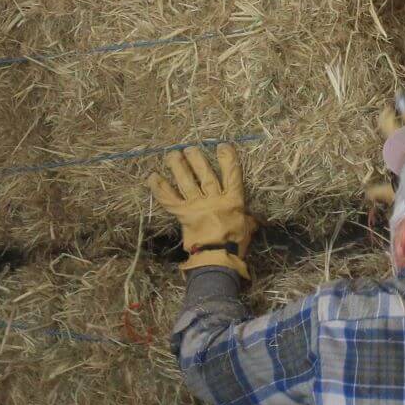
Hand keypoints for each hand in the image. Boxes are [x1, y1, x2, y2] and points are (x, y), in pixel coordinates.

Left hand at [149, 143, 256, 279]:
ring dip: (178, 167)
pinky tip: (152, 177)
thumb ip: (248, 219)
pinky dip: (160, 188)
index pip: (232, 175)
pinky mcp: (183, 215)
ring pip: (186, 182)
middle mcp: (214, 199)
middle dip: (197, 159)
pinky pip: (169, 199)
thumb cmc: (235, 245)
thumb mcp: (247, 229)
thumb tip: (252, 219)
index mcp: (232, 201)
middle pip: (205, 174)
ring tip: (172, 154)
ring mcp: (197, 206)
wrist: (218, 258)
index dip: (228, 159)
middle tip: (189, 148)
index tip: (222, 146)